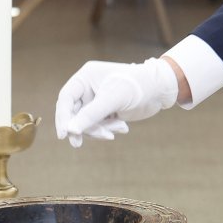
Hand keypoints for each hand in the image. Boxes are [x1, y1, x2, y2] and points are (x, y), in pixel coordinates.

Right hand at [55, 58, 179, 146]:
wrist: (161, 90)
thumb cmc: (137, 86)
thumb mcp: (113, 99)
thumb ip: (91, 115)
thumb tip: (71, 130)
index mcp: (85, 77)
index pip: (66, 99)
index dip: (62, 117)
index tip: (64, 135)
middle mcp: (88, 88)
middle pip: (74, 114)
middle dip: (82, 128)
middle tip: (78, 145)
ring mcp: (97, 101)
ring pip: (86, 123)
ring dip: (99, 130)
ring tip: (118, 130)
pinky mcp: (107, 111)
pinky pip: (99, 126)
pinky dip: (108, 129)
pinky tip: (123, 128)